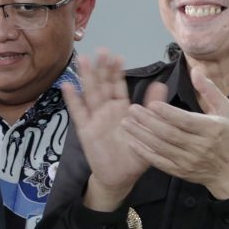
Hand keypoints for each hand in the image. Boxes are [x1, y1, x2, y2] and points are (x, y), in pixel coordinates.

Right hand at [68, 50, 148, 211]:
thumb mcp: (149, 129)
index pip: (118, 85)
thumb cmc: (135, 154)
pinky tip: (67, 86)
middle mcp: (107, 110)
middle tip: (100, 51)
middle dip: (100, 68)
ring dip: (85, 77)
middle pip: (102, 85)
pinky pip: (78, 113)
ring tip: (82, 60)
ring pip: (90, 94)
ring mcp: (95, 119)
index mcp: (122, 108)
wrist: (120, 177)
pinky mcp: (86, 130)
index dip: (116, 71)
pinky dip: (72, 100)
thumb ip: (151, 107)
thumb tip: (160, 84)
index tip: (116, 56)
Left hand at [125, 67, 228, 198]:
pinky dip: (144, 152)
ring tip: (126, 123)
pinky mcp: (180, 172)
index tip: (151, 104)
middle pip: (169, 133)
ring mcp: (189, 161)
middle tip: (132, 109)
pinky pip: (159, 162)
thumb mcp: (224, 110)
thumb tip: (196, 70)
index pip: (186, 120)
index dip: (167, 113)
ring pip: (161, 147)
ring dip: (141, 135)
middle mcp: (200, 146)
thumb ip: (209, 90)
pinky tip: (132, 142)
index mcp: (212, 128)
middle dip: (148, 121)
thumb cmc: (226, 135)